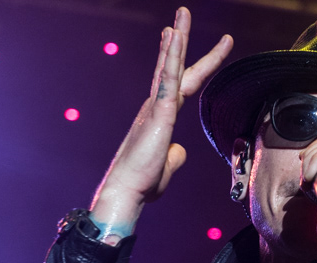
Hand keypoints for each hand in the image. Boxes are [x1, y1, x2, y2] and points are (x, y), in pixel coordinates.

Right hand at [89, 7, 232, 242]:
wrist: (128, 192)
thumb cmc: (144, 183)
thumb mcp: (167, 166)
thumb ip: (175, 155)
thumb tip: (180, 150)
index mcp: (161, 117)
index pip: (179, 83)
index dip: (189, 63)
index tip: (188, 41)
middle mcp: (156, 106)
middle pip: (173, 66)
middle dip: (180, 39)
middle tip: (183, 13)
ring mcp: (156, 107)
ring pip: (170, 66)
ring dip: (178, 39)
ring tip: (182, 14)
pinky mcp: (159, 113)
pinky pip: (168, 80)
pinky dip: (172, 57)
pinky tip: (174, 38)